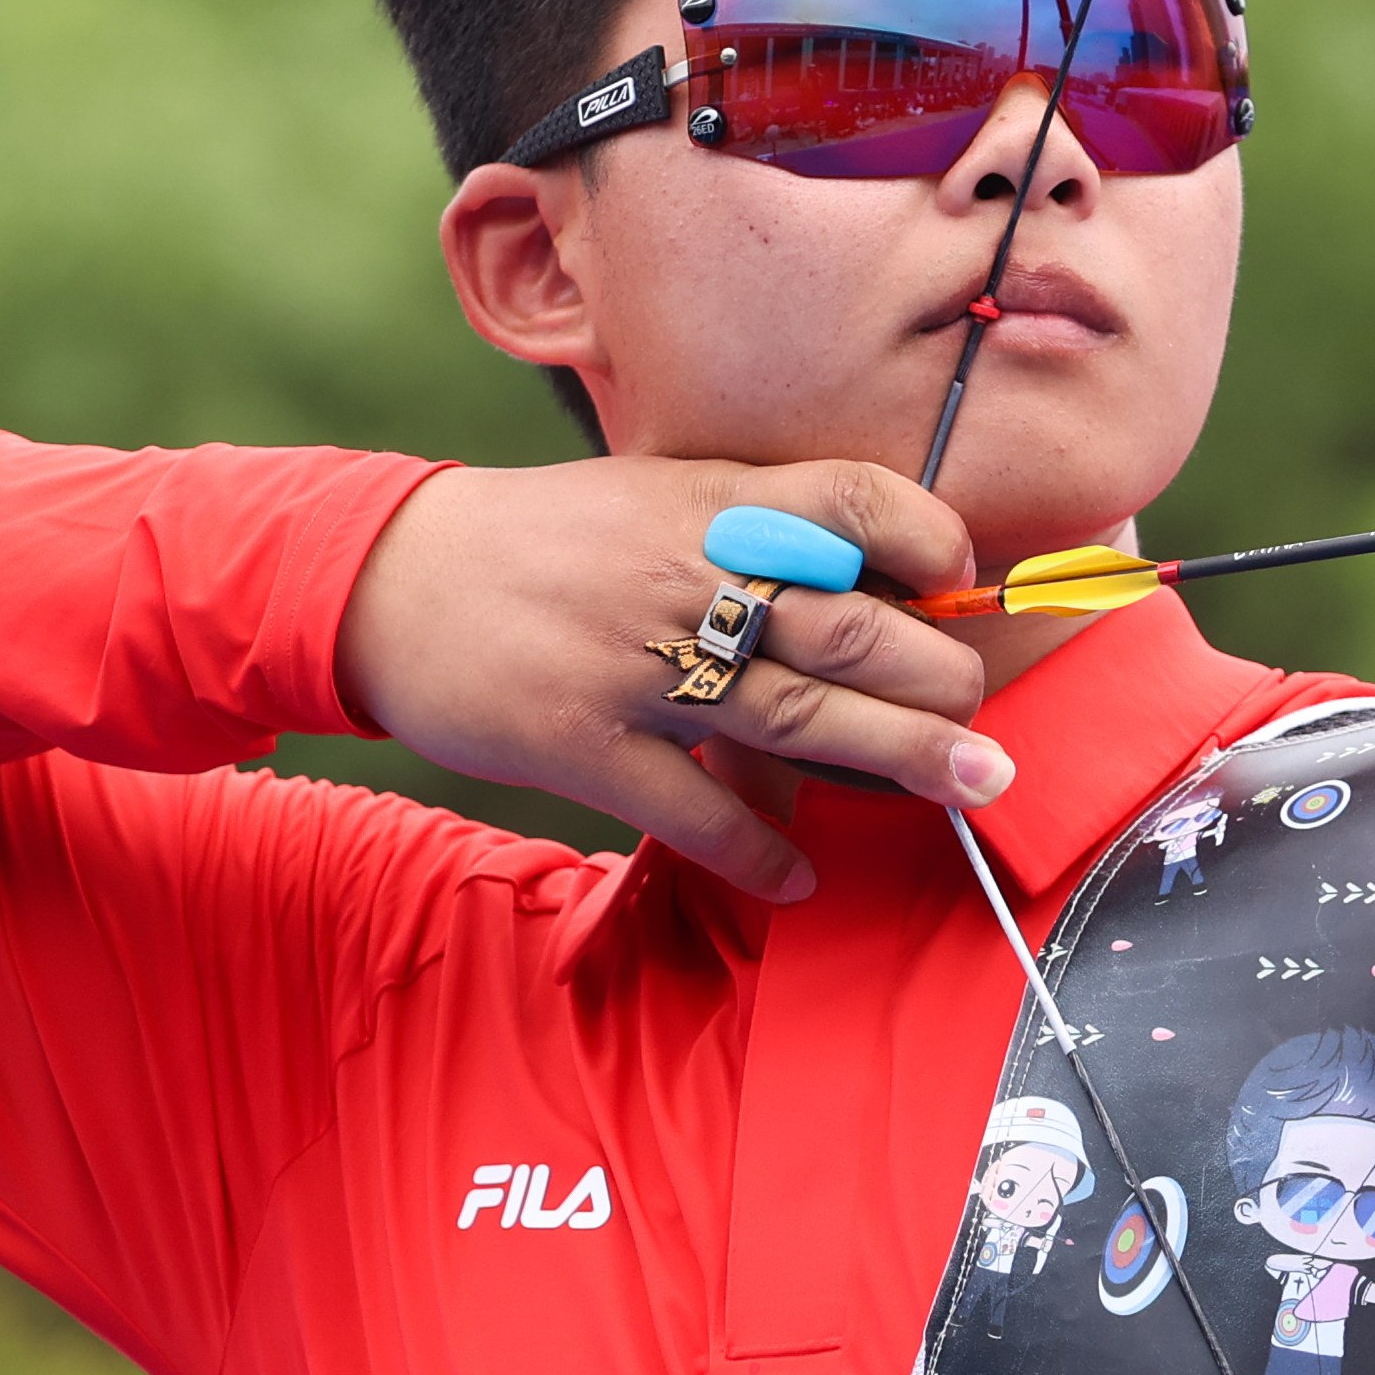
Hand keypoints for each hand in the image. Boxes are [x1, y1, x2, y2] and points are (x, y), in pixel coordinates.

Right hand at [337, 458, 1004, 901]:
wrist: (388, 579)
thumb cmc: (543, 545)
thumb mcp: (650, 502)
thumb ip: (750, 534)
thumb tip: (871, 588)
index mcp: (708, 503)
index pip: (850, 498)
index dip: (926, 537)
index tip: (964, 579)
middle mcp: (685, 575)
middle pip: (848, 627)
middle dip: (937, 676)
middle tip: (986, 720)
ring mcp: (635, 665)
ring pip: (798, 716)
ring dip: (899, 757)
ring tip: (970, 782)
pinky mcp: (584, 744)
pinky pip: (696, 809)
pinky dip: (760, 850)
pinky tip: (799, 876)